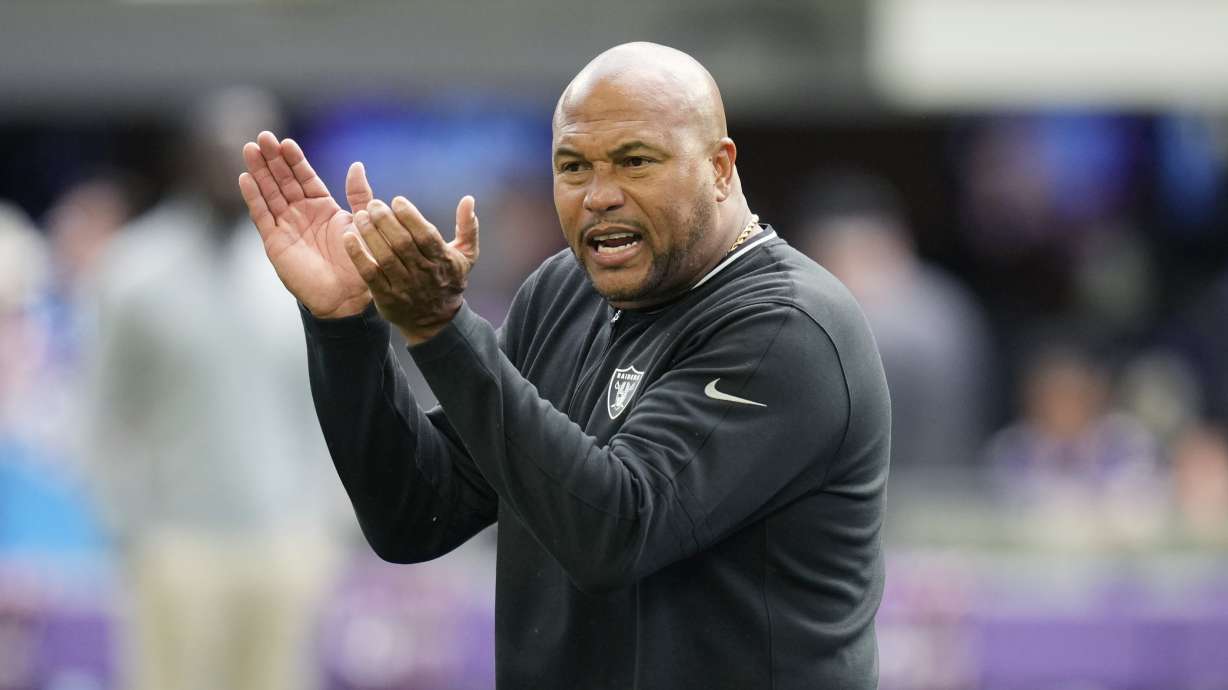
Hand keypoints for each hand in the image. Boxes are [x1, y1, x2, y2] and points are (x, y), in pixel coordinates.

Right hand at [238, 130, 373, 318]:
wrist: (348, 295)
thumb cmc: (359, 260)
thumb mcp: (361, 221)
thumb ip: (358, 194)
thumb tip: (356, 165)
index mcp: (323, 207)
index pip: (304, 177)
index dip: (294, 160)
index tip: (286, 142)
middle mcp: (302, 214)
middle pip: (283, 181)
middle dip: (273, 159)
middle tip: (263, 137)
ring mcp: (287, 226)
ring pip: (269, 193)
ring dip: (259, 172)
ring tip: (250, 149)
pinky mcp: (275, 242)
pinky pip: (262, 216)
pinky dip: (253, 198)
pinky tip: (245, 179)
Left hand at [344, 194, 479, 344]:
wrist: (437, 322)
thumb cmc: (449, 280)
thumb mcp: (466, 256)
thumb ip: (468, 227)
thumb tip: (468, 199)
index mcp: (443, 260)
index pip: (425, 235)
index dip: (410, 216)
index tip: (397, 201)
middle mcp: (424, 273)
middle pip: (403, 243)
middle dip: (386, 220)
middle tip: (374, 205)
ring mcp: (405, 287)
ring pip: (386, 256)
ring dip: (371, 234)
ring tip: (360, 216)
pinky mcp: (387, 297)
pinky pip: (370, 274)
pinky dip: (358, 256)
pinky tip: (348, 238)